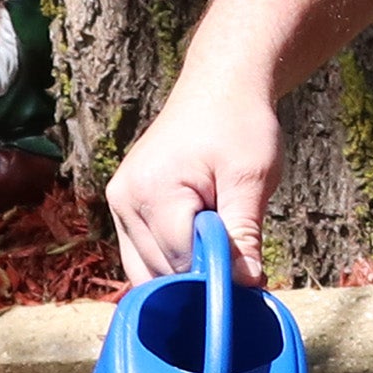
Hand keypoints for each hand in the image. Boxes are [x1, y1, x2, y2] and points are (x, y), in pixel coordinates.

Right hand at [106, 89, 280, 282]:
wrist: (220, 88)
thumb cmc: (239, 126)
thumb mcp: (252, 178)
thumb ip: (244, 233)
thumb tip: (245, 283)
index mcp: (151, 192)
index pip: (179, 262)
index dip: (216, 275)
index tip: (250, 274)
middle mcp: (124, 201)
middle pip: (159, 273)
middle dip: (200, 277)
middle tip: (241, 260)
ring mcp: (119, 205)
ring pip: (147, 271)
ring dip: (185, 272)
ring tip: (221, 245)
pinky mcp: (126, 208)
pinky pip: (145, 255)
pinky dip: (174, 262)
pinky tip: (203, 245)